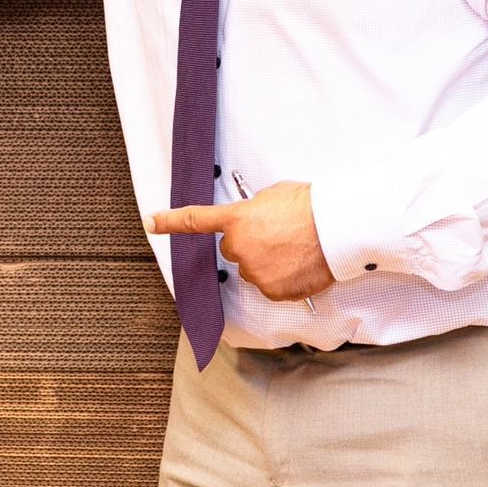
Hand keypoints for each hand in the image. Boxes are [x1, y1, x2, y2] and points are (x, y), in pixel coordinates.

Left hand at [146, 180, 332, 301]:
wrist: (336, 228)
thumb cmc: (311, 206)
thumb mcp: (274, 195)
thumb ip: (254, 209)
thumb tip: (256, 219)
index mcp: (236, 219)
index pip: (195, 220)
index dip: (169, 222)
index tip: (151, 222)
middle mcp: (239, 247)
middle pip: (234, 250)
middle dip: (251, 244)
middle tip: (279, 235)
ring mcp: (255, 271)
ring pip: (255, 269)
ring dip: (269, 262)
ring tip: (295, 248)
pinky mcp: (272, 290)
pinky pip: (272, 286)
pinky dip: (284, 279)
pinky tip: (300, 264)